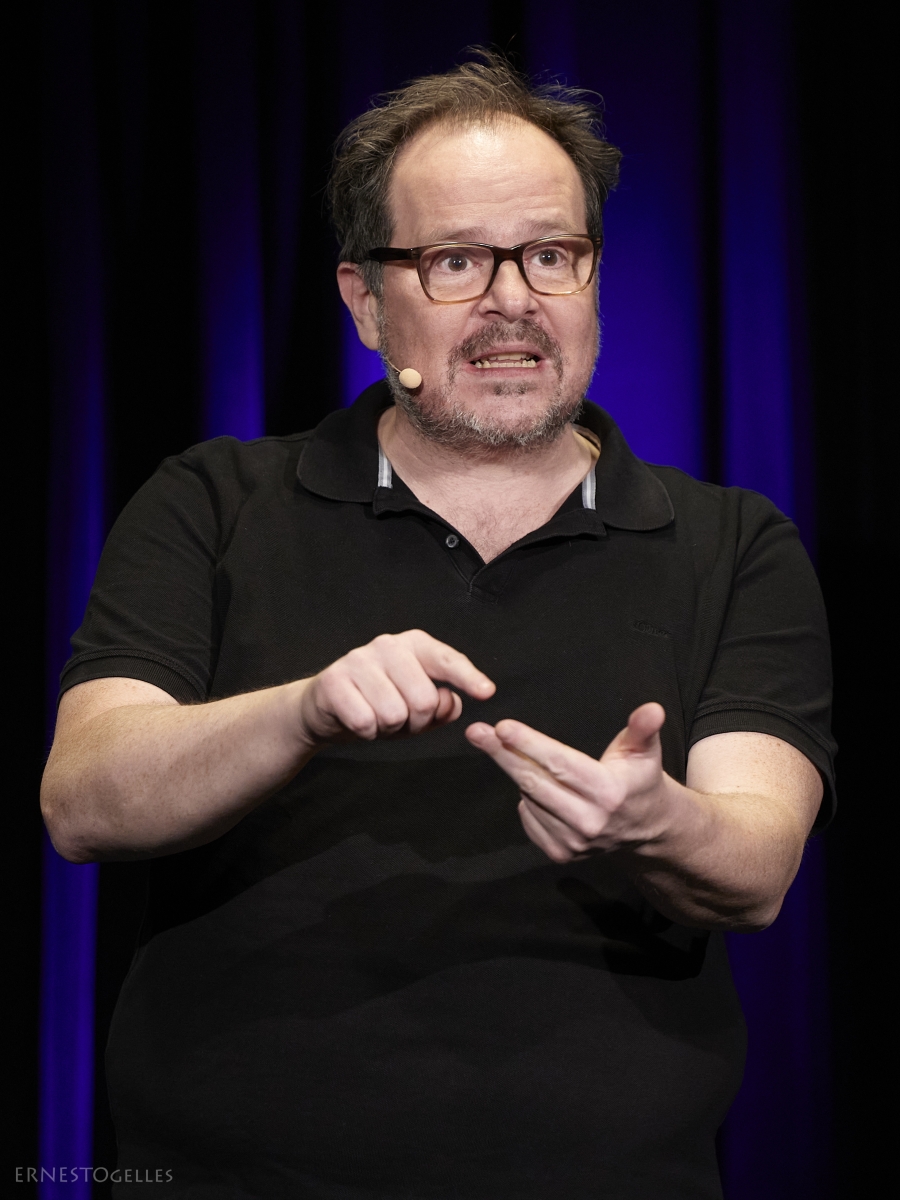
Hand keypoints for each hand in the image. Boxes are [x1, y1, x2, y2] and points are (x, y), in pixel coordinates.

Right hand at [298, 630, 494, 746]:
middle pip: (424, 700)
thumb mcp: (417, 706)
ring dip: (388, 728)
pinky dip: (366, 732)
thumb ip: (442, 706)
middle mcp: (388, 645)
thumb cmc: (379, 703)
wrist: (326, 707)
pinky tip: (358, 720)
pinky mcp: (334, 680)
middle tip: (399, 719)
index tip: (487, 692)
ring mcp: (359, 659)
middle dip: (416, 722)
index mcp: (414, 645)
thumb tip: (450, 703)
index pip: (446, 660)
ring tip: (377, 717)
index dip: (468, 677)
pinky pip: (366, 722)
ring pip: (395, 714)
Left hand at [466, 703, 667, 861]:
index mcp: (608, 792)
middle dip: (502, 754)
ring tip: (506, 749)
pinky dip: (527, 798)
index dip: (529, 744)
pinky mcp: (560, 853)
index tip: (502, 726)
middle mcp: (589, 821)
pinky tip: (535, 785)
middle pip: (535, 781)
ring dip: (516, 771)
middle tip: (476, 732)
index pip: (560, 764)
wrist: (646, 830)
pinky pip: (529, 817)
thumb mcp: (644, 752)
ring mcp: (573, 842)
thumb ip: (643, 729)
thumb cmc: (637, 780)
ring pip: (529, 798)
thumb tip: (652, 709)